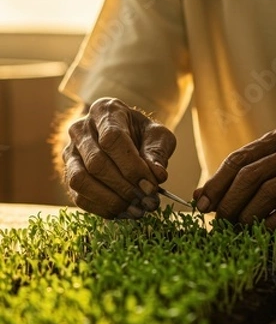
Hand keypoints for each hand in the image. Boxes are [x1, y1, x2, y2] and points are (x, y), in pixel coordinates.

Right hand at [62, 97, 175, 217]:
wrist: (125, 136)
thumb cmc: (142, 134)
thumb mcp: (157, 135)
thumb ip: (158, 153)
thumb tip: (158, 176)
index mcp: (105, 111)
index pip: (112, 139)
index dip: (132, 166)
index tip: (152, 185)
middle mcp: (81, 129)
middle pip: (96, 163)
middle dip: (124, 187)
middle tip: (148, 202)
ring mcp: (70, 152)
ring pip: (80, 180)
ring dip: (110, 200)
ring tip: (136, 210)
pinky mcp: (68, 174)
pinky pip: (78, 196)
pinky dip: (102, 209)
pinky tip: (124, 212)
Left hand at [194, 125, 275, 230]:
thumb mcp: (273, 173)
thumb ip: (241, 180)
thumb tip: (200, 196)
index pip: (238, 159)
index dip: (216, 183)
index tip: (201, 205)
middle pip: (251, 173)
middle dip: (229, 201)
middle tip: (219, 221)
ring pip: (269, 190)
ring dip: (248, 214)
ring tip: (238, 228)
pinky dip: (272, 221)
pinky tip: (262, 230)